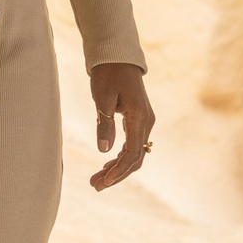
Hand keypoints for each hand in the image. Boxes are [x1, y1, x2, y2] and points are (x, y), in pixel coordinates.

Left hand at [89, 62, 154, 189]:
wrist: (117, 56)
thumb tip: (103, 151)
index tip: (105, 181)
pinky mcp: (138, 120)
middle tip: (95, 186)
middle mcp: (146, 121)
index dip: (119, 170)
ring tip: (97, 180)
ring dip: (117, 168)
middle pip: (135, 157)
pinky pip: (132, 144)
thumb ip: (104, 124)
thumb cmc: (108, 74)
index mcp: (140, 116)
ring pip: (134, 153)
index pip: (133, 152)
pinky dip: (120, 157)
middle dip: (117, 174)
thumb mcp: (102, 98)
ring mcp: (144, 121)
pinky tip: (106, 165)